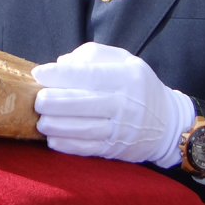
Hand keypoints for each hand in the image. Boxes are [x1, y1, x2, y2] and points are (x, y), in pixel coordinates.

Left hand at [33, 42, 193, 166]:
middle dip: (55, 102)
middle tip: (36, 100)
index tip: (39, 72)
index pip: (90, 75)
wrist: (167, 124)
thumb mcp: (124, 60)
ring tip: (40, 121)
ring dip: (57, 126)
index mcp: (126, 77)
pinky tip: (52, 140)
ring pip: (84, 128)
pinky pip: (88, 148)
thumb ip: (93, 55)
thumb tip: (63, 62)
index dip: (62, 74)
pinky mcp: (115, 149)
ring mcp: (121, 129)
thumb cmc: (138, 85)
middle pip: (84, 103)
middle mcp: (125, 104)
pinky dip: (68, 145)